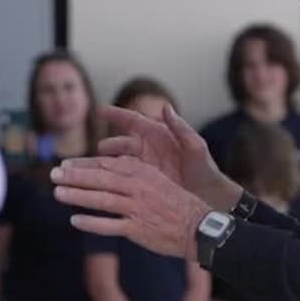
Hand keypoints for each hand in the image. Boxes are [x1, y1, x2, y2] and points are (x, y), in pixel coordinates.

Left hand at [52, 156, 210, 259]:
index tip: (66, 165)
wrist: (198, 228)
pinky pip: (110, 225)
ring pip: (102, 199)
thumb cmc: (177, 203)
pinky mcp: (137, 229)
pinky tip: (75, 220)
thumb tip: (109, 167)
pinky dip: (91, 223)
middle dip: (75, 176)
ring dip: (77, 196)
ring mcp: (137, 208)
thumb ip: (133, 173)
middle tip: (53, 175)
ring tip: (57, 194)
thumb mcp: (157, 179)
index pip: (107, 165)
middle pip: (100, 178)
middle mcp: (138, 187)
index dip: (84, 164)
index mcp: (142, 172)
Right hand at [94, 104, 240, 210]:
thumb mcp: (195, 147)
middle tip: (97, 150)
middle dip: (106, 145)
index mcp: (158, 134)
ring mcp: (142, 165)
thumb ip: (181, 128)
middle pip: (120, 143)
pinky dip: (110, 179)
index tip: (100, 110)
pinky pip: (121, 177)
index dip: (116, 115)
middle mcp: (147, 147)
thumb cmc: (204, 168)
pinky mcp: (141, 181)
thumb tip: (166, 106)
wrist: (207, 194)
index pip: (133, 120)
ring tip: (92, 169)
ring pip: (117, 161)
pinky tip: (100, 184)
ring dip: (103, 164)